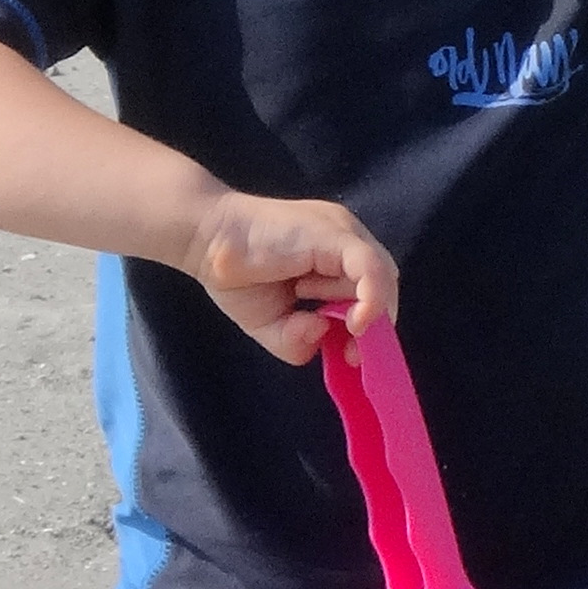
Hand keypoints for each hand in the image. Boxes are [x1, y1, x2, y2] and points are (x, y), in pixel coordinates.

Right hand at [180, 188, 397, 363]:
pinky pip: (370, 266)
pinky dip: (371, 297)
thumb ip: (297, 341)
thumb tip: (321, 335)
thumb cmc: (235, 276)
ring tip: (323, 320)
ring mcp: (342, 233)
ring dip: (362, 312)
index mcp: (334, 258)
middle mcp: (344, 242)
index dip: (370, 327)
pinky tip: (355, 321)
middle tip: (349, 352)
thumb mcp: (270, 325)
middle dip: (373, 324)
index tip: (350, 354)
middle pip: (383, 285)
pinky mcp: (335, 234)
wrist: (203, 239)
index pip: (372, 291)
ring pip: (381, 276)